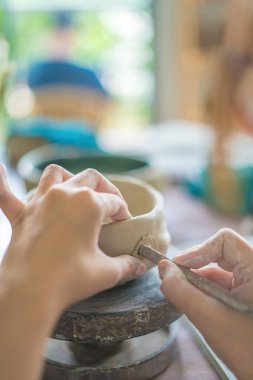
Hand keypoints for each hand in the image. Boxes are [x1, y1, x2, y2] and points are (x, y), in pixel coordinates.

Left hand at [0, 163, 145, 379]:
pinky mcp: (20, 215)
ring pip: (55, 174)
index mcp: (89, 204)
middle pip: (91, 178)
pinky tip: (0, 170)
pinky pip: (6, 194)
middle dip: (105, 187)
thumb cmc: (70, 279)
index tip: (124, 224)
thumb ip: (127, 265)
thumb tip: (141, 264)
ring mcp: (40, 202)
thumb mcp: (106, 272)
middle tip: (110, 205)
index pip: (114, 202)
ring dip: (67, 177)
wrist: (29, 294)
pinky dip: (2, 182)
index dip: (123, 212)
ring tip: (74, 188)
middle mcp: (65, 194)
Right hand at [158, 228, 252, 378]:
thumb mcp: (210, 318)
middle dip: (194, 267)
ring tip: (182, 296)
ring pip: (218, 271)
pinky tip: (194, 304)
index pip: (225, 240)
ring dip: (197, 281)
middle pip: (219, 254)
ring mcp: (251, 285)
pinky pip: (221, 284)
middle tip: (172, 279)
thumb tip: (163, 268)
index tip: (178, 267)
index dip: (199, 249)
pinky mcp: (246, 296)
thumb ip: (182, 291)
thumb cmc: (248, 351)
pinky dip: (204, 291)